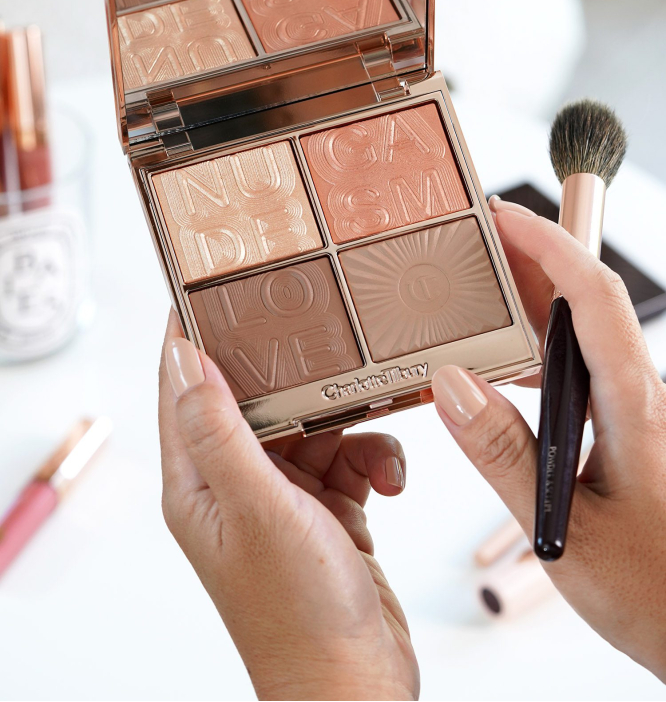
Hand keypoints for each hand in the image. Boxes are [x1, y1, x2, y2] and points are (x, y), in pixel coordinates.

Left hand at [159, 312, 417, 700]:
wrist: (359, 686)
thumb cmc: (299, 614)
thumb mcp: (259, 508)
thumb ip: (223, 430)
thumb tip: (185, 358)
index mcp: (199, 483)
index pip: (183, 388)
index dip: (192, 333)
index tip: (213, 282)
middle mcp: (235, 485)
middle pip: (258, 400)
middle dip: (295, 376)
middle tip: (324, 339)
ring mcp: (282, 499)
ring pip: (314, 426)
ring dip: (352, 430)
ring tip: (377, 454)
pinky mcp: (326, 512)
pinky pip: (349, 459)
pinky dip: (375, 461)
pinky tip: (392, 482)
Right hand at [430, 196, 665, 681]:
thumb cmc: (652, 591)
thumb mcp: (562, 531)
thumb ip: (503, 455)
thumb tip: (451, 383)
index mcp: (634, 408)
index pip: (592, 297)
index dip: (548, 244)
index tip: (501, 216)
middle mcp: (641, 397)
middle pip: (590, 300)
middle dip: (535, 256)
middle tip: (476, 240)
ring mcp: (636, 411)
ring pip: (586, 331)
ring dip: (536, 299)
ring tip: (483, 289)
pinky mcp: (628, 429)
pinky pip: (584, 366)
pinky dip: (541, 346)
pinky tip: (506, 367)